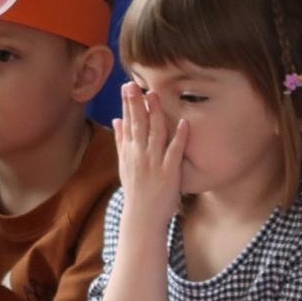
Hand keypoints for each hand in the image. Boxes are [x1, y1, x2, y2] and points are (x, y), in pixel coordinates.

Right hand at [114, 83, 185, 232]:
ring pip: (155, 134)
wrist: (142, 216)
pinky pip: (175, 151)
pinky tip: (185, 122)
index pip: (128, 123)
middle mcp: (139, 155)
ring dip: (156, 114)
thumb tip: (116, 120)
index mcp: (129, 152)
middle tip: (135, 84)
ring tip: (155, 96)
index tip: (127, 86)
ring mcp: (154, 163)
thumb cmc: (136, 190)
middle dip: (136, 104)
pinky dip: (180, 136)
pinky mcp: (169, 172)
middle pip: (138, 125)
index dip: (128, 104)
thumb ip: (121, 141)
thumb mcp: (124, 165)